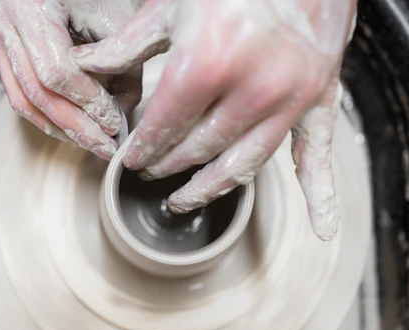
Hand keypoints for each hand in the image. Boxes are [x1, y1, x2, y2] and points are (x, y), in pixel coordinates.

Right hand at [0, 0, 144, 159]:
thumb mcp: (117, 18)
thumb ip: (124, 68)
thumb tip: (122, 114)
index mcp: (31, 6)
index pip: (57, 72)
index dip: (88, 103)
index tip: (114, 122)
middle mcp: (5, 20)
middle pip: (37, 91)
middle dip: (76, 126)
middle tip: (105, 147)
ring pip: (23, 97)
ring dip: (60, 127)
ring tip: (91, 143)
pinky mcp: (4, 46)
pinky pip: (19, 90)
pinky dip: (46, 114)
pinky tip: (71, 128)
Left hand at [71, 0, 355, 239]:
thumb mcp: (170, 4)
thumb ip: (128, 46)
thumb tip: (86, 69)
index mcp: (209, 63)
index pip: (164, 127)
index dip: (143, 147)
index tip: (131, 159)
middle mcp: (254, 88)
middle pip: (199, 150)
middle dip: (168, 165)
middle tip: (151, 173)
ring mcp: (292, 97)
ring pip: (244, 164)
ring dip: (210, 187)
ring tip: (185, 200)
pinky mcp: (320, 97)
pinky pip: (320, 155)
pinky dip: (322, 195)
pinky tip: (322, 228)